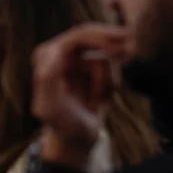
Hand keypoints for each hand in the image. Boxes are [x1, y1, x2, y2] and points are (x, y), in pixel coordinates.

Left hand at [31, 23, 127, 155]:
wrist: (76, 137)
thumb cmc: (60, 124)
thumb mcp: (49, 107)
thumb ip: (48, 79)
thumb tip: (55, 50)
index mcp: (46, 57)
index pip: (75, 37)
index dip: (98, 37)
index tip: (116, 48)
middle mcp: (60, 53)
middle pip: (92, 35)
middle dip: (110, 45)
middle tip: (126, 54)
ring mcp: (77, 58)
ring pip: (106, 55)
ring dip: (106, 80)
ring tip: (96, 101)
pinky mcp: (91, 67)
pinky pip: (112, 67)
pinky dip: (111, 84)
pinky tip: (101, 99)